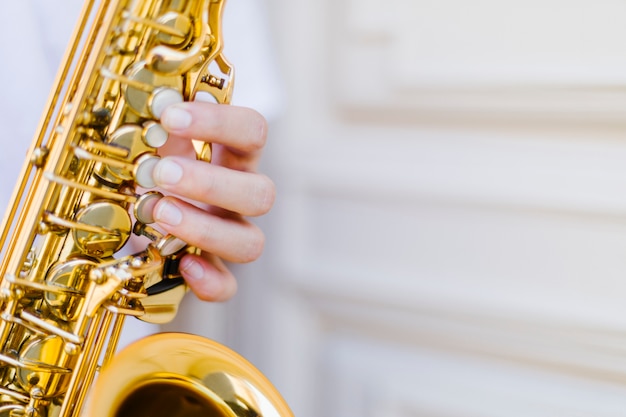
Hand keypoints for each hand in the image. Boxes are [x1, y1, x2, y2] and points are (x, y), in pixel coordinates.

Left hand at [150, 101, 274, 301]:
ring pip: (251, 243)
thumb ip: (154, 124)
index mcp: (232, 157)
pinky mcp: (214, 272)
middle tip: (161, 172)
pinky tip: (183, 265)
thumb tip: (145, 96)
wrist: (133, 215)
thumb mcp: (152, 141)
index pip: (253, 131)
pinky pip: (229, 287)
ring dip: (206, 229)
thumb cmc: (149, 169)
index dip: (220, 123)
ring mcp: (230, 236)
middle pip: (262, 194)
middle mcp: (240, 197)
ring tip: (157, 212)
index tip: (170, 116)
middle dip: (211, 184)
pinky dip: (210, 281)